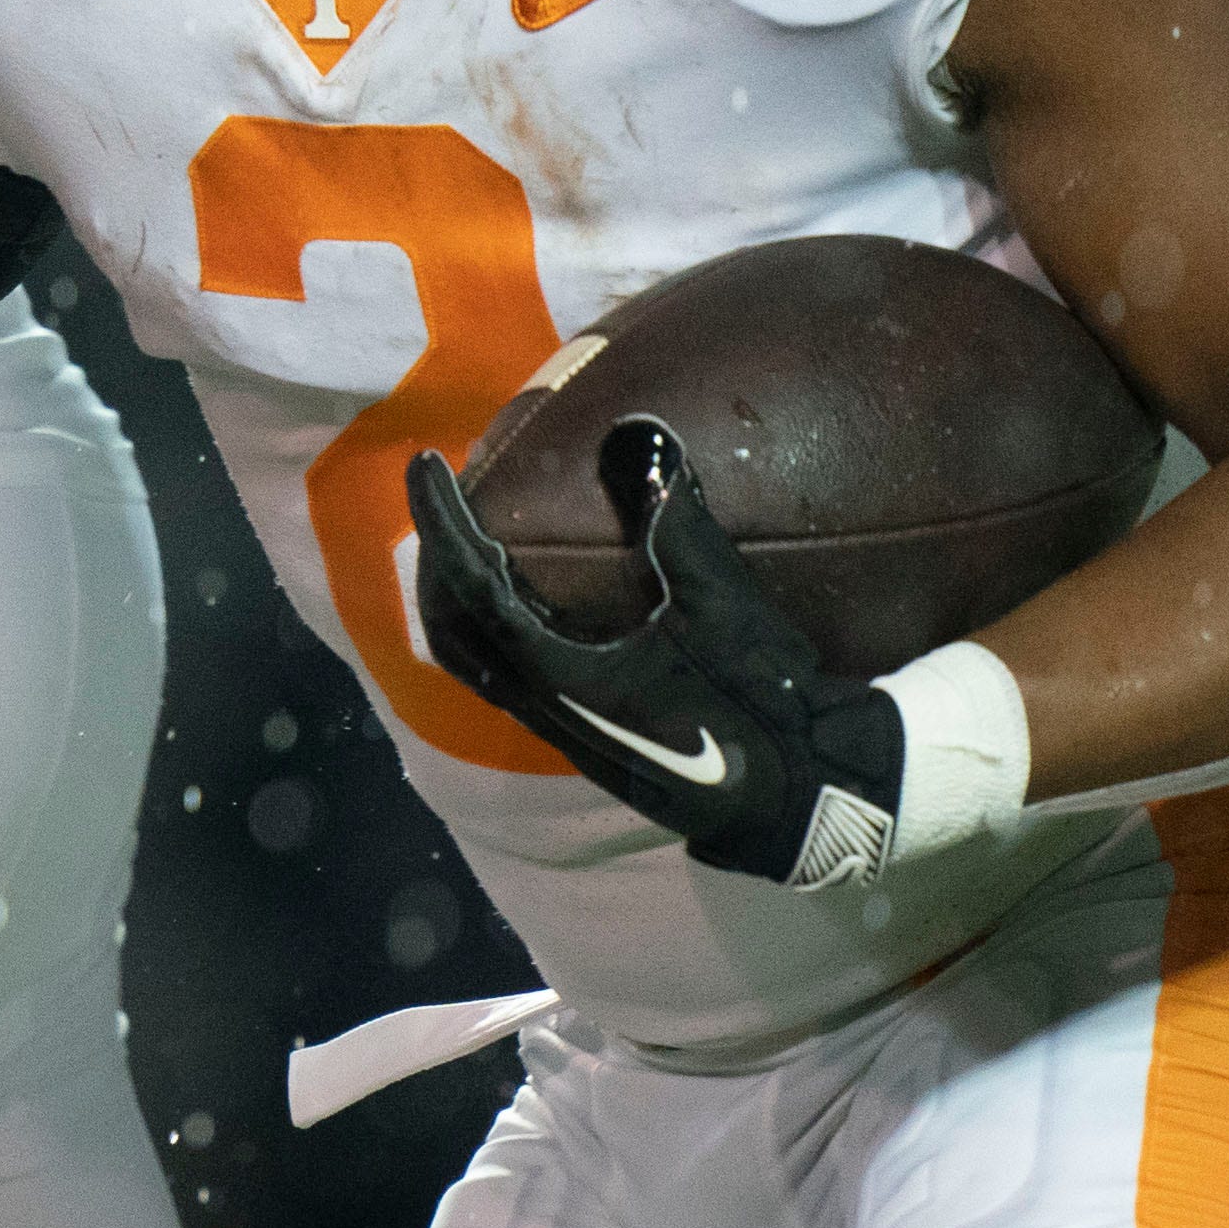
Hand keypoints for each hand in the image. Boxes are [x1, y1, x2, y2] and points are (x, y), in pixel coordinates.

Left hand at [409, 415, 909, 888]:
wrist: (801, 793)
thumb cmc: (761, 701)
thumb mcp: (719, 603)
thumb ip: (674, 520)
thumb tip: (639, 435)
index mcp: (561, 679)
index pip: (473, 589)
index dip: (443, 522)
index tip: (427, 466)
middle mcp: (548, 711)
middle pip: (455, 634)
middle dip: (438, 565)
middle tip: (444, 502)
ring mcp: (569, 732)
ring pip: (483, 662)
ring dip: (466, 601)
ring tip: (477, 541)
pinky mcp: (594, 738)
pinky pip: (516, 677)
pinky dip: (501, 627)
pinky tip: (536, 597)